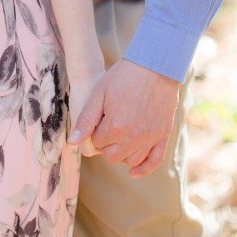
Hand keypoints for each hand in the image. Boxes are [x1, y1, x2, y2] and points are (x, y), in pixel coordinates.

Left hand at [68, 59, 179, 175]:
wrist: (155, 65)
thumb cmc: (124, 76)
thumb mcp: (99, 93)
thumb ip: (86, 120)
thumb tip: (73, 142)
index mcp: (115, 127)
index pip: (97, 142)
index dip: (96, 131)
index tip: (100, 118)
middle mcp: (132, 138)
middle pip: (111, 156)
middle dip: (106, 144)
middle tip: (108, 127)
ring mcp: (149, 138)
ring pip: (130, 161)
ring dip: (121, 154)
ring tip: (120, 137)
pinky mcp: (163, 136)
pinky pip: (153, 161)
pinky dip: (143, 169)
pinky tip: (133, 171)